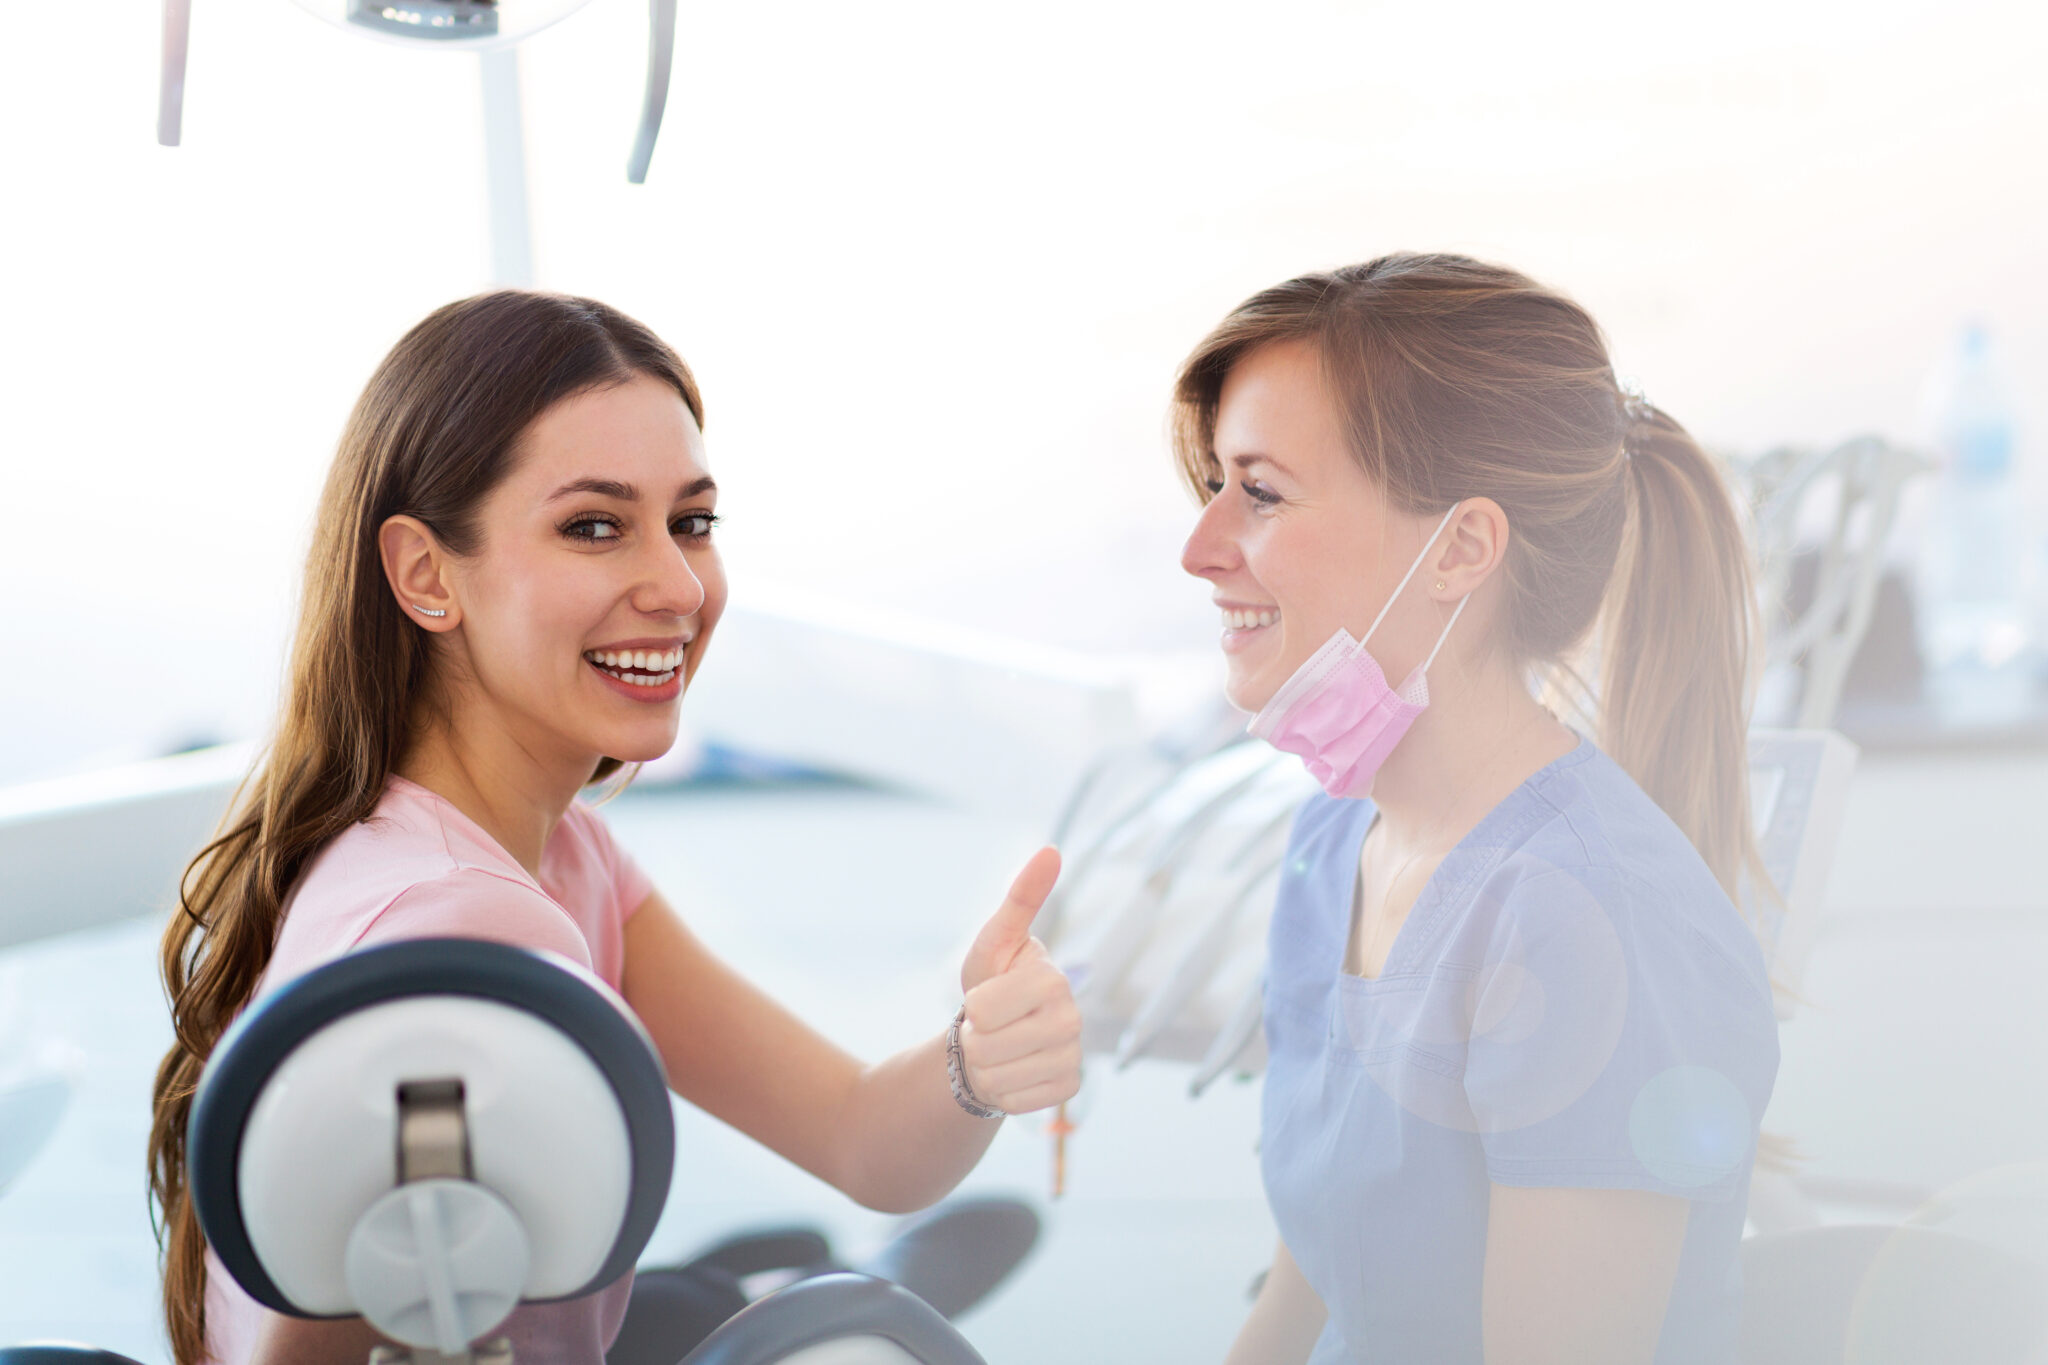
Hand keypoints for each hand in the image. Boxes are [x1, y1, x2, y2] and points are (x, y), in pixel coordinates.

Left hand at [955, 847, 1080, 1114]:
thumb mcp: (996, 940)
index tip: (989, 997)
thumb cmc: (994, 980)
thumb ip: (1021, 897)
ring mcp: (1073, 1058)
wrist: (1000, 1033)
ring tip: (999, 1047)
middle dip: (976, 1039)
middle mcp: (1073, 1020)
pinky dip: (1001, 1090)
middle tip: (992, 1026)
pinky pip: (1012, 1102)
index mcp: (1054, 980)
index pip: (983, 1010)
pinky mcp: (1067, 1091)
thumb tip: (1050, 849)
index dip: (973, 1008)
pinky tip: (1013, 1071)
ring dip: (985, 1066)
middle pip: (986, 1047)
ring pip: (995, 1078)